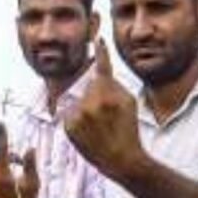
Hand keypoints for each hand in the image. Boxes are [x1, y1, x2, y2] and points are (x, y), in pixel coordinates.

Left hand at [0, 123, 38, 197]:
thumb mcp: (33, 181)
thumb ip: (30, 163)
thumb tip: (30, 148)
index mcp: (2, 174)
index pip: (1, 149)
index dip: (2, 134)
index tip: (0, 122)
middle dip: (4, 159)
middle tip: (18, 163)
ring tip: (10, 178)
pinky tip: (3, 187)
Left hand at [65, 39, 143, 181]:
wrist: (120, 158)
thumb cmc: (128, 128)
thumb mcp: (129, 102)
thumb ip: (114, 85)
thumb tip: (101, 76)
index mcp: (107, 94)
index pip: (103, 68)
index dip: (101, 52)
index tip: (97, 39)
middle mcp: (89, 103)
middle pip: (90, 87)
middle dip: (98, 95)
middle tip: (108, 115)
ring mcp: (77, 115)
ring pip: (80, 101)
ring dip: (87, 108)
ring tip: (99, 125)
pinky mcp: (68, 127)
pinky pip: (71, 114)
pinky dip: (78, 120)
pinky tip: (89, 131)